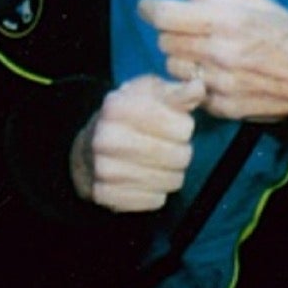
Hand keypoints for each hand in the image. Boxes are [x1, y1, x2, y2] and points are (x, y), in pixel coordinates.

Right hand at [70, 74, 204, 211]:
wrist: (88, 148)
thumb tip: (198, 87)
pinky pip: (155, 200)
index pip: (183, 128)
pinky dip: (157, 191)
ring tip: (158, 162)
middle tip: (168, 147)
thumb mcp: (150, 94)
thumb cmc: (129, 116)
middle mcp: (107, 138)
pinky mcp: (106, 195)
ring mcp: (104, 169)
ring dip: (172, 173)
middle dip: (181, 152)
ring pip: (171, 181)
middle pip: (180, 156)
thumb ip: (178, 92)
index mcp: (119, 107)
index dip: (184, 128)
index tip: (173, 125)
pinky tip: (145, 178)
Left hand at [141, 0, 287, 123]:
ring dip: (182, 57)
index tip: (150, 6)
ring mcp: (220, 84)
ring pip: (172, 67)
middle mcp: (220, 53)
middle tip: (191, 29)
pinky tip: (217, 74)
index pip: (165, 15)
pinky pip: (188, 90)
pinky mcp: (222, 107)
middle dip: (172, 32)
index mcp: (228, 20)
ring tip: (205, 53)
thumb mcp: (255, 1)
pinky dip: (195, 81)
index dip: (151, 8)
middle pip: (164, 41)